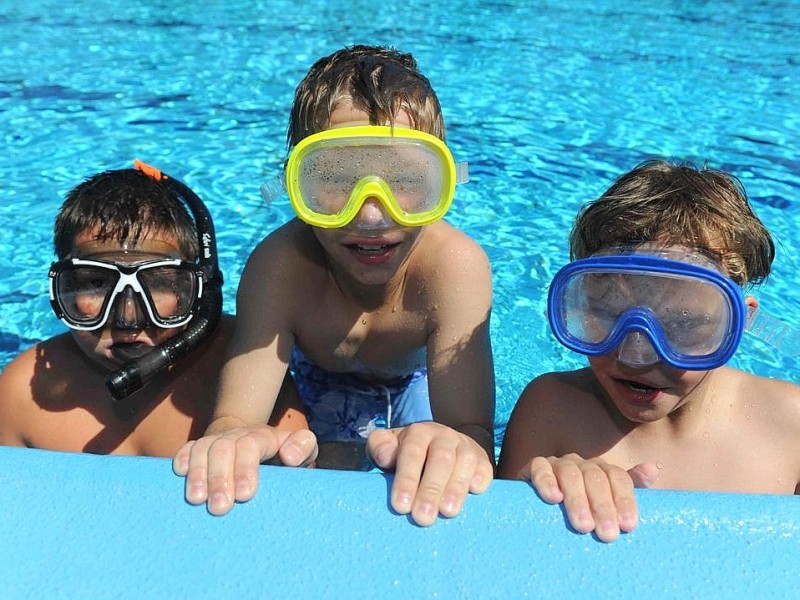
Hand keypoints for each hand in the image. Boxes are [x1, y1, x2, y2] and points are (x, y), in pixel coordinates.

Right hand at [173, 425, 317, 515]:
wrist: (258, 442)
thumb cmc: (285, 456)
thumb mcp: (304, 451)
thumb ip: (304, 448)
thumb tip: (289, 456)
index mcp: (263, 437)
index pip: (252, 445)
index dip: (246, 468)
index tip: (245, 495)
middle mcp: (238, 436)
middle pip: (223, 449)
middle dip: (219, 478)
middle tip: (219, 507)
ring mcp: (218, 441)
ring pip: (202, 449)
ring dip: (198, 474)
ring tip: (197, 500)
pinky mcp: (202, 448)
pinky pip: (188, 449)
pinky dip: (182, 459)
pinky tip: (179, 475)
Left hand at [366, 422, 493, 526]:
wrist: (441, 444)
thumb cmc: (408, 455)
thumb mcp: (388, 446)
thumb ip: (379, 446)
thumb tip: (385, 456)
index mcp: (418, 433)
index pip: (412, 453)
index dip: (407, 479)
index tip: (401, 506)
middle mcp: (443, 436)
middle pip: (440, 460)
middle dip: (431, 490)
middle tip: (423, 518)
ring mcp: (465, 447)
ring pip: (463, 464)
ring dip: (456, 488)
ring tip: (448, 512)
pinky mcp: (482, 460)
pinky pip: (484, 468)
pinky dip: (480, 479)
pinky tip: (475, 492)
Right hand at [522, 454, 656, 542]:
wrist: (539, 513)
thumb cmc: (581, 512)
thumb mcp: (607, 505)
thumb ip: (629, 490)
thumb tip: (652, 469)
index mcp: (602, 471)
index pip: (618, 478)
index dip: (624, 500)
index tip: (628, 526)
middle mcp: (581, 464)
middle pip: (596, 477)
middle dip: (603, 507)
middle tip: (607, 535)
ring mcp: (557, 464)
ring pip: (570, 473)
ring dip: (577, 499)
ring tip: (583, 526)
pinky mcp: (534, 467)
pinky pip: (540, 467)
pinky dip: (547, 481)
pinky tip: (553, 498)